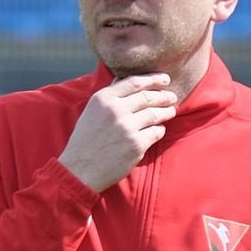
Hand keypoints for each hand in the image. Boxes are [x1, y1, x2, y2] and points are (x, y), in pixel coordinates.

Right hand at [59, 75, 177, 192]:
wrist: (79, 171)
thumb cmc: (84, 142)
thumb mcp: (91, 112)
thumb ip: (109, 96)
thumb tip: (123, 79)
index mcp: (103, 99)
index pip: (135, 82)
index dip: (153, 79)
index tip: (165, 79)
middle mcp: (116, 110)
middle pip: (148, 97)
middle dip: (164, 96)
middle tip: (172, 97)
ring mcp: (127, 128)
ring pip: (155, 114)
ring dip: (166, 112)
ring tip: (171, 111)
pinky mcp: (136, 145)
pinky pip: (156, 132)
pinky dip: (159, 130)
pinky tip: (158, 130)